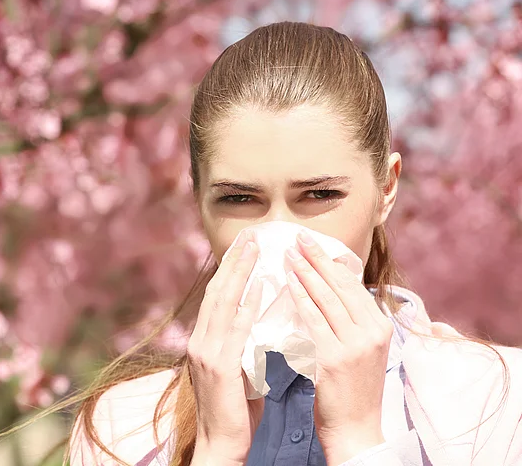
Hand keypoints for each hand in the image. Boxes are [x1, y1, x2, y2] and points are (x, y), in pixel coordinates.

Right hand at [187, 230, 264, 464]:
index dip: (229, 272)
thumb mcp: (239, 372)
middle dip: (234, 263)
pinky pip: (234, 329)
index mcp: (204, 342)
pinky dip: (246, 305)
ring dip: (239, 274)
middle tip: (250, 237)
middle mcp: (200, 342)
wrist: (220, 445)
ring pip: (222, 303)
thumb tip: (262, 322)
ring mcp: (206, 353)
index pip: (216, 299)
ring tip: (254, 250)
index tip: (244, 249)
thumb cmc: (236, 412)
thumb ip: (245, 346)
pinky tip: (258, 288)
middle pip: (216, 293)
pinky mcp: (219, 367)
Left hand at [285, 230, 391, 465]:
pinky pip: (314, 321)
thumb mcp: (361, 350)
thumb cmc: (352, 391)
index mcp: (380, 326)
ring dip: (305, 273)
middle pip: (340, 286)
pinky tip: (288, 284)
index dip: (331, 262)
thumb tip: (330, 293)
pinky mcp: (336, 358)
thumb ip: (350, 322)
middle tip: (298, 237)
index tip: (313, 243)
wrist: (356, 431)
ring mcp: (356, 344)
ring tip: (288, 253)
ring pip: (326, 299)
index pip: (353, 285)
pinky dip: (300, 299)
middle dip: (317, 258)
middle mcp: (373, 331)